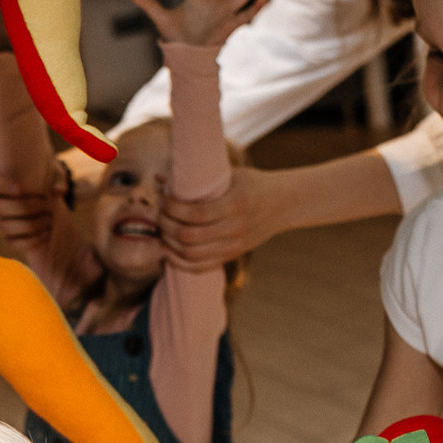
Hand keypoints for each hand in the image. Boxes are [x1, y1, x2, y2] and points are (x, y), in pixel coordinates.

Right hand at [0, 165, 62, 253]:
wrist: (47, 199)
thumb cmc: (45, 180)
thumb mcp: (54, 174)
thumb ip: (57, 179)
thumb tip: (58, 190)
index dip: (0, 185)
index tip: (20, 188)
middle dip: (24, 207)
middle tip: (46, 203)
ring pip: (5, 227)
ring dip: (30, 224)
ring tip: (50, 219)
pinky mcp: (8, 238)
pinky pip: (13, 243)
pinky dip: (31, 240)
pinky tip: (47, 232)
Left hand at [159, 164, 291, 269]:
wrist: (284, 204)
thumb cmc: (254, 184)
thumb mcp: (231, 176)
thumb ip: (197, 180)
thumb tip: (159, 178)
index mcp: (235, 205)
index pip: (195, 214)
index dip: (172, 208)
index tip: (163, 198)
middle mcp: (234, 229)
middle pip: (189, 236)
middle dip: (166, 224)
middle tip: (158, 212)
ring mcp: (233, 246)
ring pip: (191, 254)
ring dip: (169, 243)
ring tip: (161, 230)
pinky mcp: (232, 255)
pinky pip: (199, 267)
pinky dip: (178, 261)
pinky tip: (167, 250)